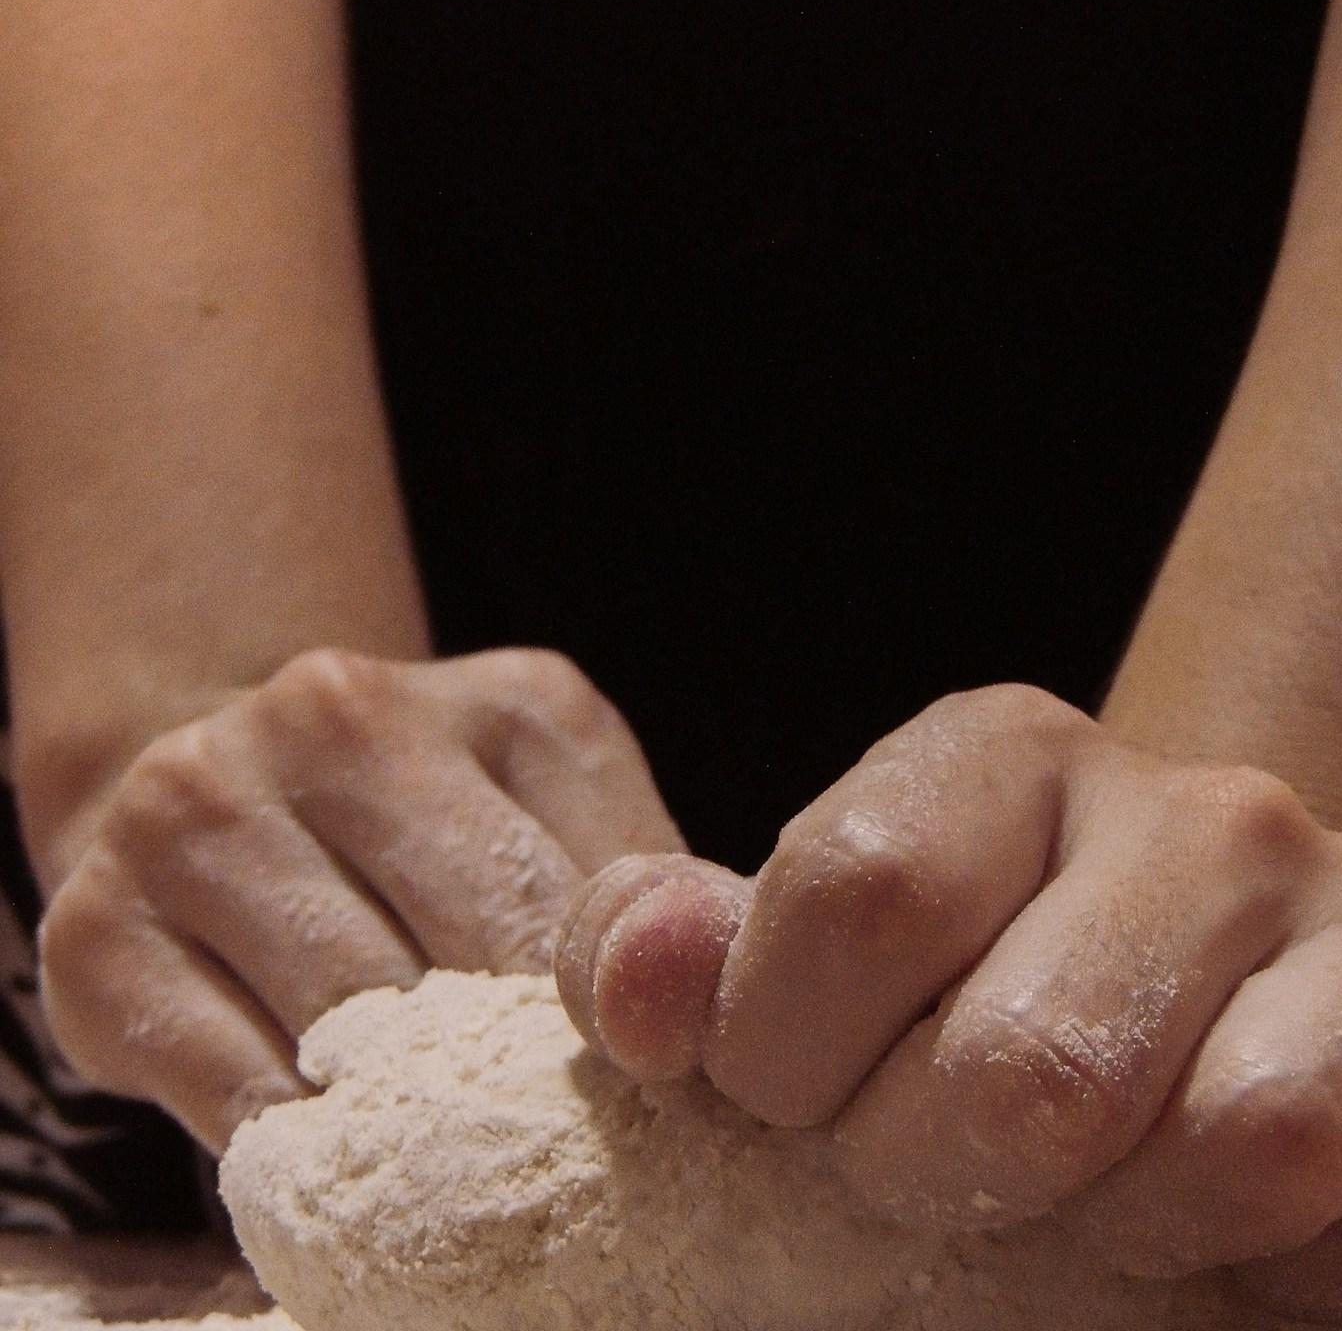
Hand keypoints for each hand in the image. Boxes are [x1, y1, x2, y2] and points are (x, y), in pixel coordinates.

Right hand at [38, 646, 681, 1152]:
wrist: (215, 780)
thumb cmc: (426, 822)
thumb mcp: (556, 811)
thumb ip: (626, 888)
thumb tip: (710, 1028)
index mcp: (504, 698)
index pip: (593, 895)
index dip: (620, 1024)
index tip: (650, 1113)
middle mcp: (336, 717)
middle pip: (475, 950)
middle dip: (524, 1076)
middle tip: (568, 1171)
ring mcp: (199, 811)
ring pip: (354, 1023)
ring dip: (416, 1121)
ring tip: (463, 1175)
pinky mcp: (99, 929)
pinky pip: (234, 1087)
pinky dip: (307, 1153)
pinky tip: (351, 1167)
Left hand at [556, 683, 1341, 1327]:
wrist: (1197, 995)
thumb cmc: (959, 987)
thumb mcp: (792, 958)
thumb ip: (676, 955)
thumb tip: (640, 985)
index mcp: (1005, 750)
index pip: (859, 894)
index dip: (783, 1052)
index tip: (789, 1100)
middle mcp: (1198, 807)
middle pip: (1031, 1062)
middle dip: (944, 1169)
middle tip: (940, 1167)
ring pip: (1237, 1144)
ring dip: (1126, 1235)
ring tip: (1091, 1204)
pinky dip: (1321, 1276)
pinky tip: (1249, 1242)